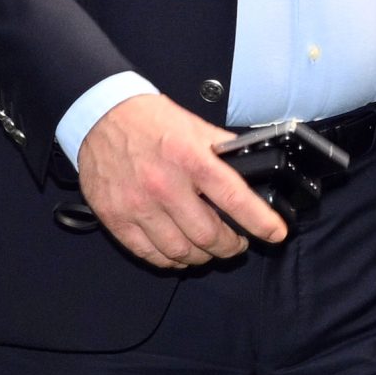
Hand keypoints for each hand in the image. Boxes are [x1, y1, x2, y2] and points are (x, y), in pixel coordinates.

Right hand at [74, 92, 287, 269]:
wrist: (99, 114)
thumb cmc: (150, 120)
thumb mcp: (194, 126)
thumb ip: (222, 150)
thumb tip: (252, 168)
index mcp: (190, 158)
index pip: (234, 198)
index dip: (260, 222)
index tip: (276, 234)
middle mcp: (164, 185)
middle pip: (208, 236)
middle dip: (230, 246)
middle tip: (235, 242)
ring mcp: (138, 204)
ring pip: (181, 251)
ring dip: (201, 256)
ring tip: (207, 248)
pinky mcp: (116, 217)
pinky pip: (149, 254)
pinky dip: (169, 259)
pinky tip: (177, 250)